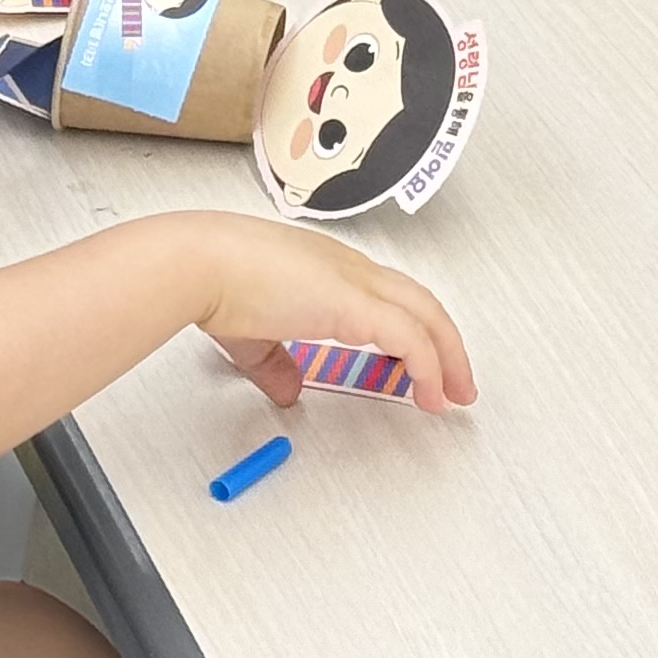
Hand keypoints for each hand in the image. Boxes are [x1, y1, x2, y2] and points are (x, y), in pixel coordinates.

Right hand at [186, 213, 477, 417]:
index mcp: (329, 268)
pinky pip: (410, 337)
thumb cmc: (214, 281)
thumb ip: (274, 362)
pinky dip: (427, 366)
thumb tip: (288, 388)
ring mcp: (355, 281)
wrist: (200, 263)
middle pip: (421, 301)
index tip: (420, 361)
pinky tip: (428, 392)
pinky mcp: (354, 303)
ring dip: (447, 358)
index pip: (389, 294)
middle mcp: (350, 268)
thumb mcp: (251, 333)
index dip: (413, 327)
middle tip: (456, 381)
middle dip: (446, 343)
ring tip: (453, 394)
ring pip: (426, 315)